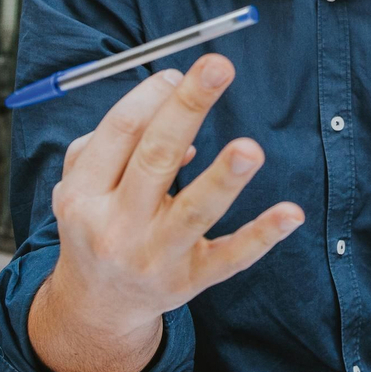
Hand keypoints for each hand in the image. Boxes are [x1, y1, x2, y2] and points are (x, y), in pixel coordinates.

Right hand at [45, 54, 305, 339]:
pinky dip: (262, 235)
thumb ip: (110, 142)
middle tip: (218, 67)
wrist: (98, 304)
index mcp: (83, 194)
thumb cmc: (97, 221)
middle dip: (187, 109)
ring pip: (194, 211)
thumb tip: (172, 113)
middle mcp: (117, 226)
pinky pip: (231, 257)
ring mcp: (156, 257)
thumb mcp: (80, 184)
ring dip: (224, 178)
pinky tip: (291, 214)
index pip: (120, 132)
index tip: (177, 73)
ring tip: (250, 149)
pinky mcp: (192, 280)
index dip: (152, 96)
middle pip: (156, 158)